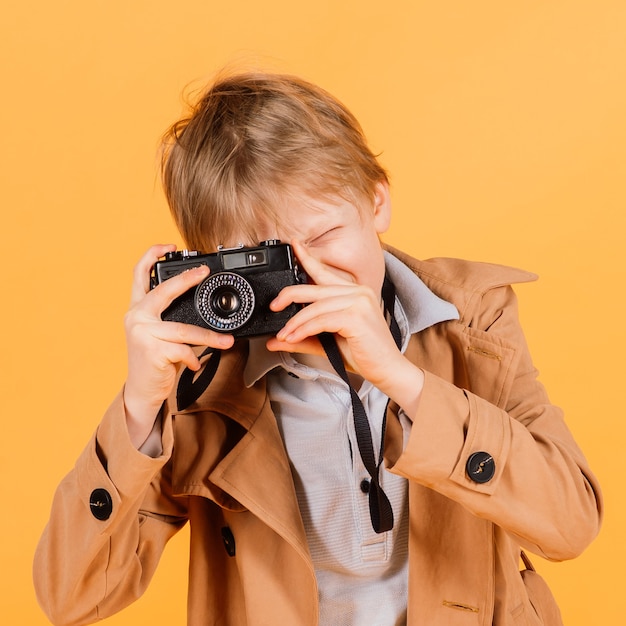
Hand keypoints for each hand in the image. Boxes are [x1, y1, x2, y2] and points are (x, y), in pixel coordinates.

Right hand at [123, 245, 233, 447]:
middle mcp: (136, 317)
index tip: (169, 245)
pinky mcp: (152, 351)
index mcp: (138, 308)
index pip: (139, 274)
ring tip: (226, 340)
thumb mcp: (159, 333)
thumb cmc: (156, 360)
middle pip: (164, 291)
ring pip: (184, 329)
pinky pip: (183, 350)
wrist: (142, 390)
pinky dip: (194, 358)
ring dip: (210, 337)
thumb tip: (205, 308)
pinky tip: (193, 364)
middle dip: (186, 279)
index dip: (152, 255)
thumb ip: (172, 317)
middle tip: (204, 272)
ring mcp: (142, 334)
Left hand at [266, 241, 423, 410]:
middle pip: (315, 288)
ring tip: (284, 335)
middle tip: (274, 306)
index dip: (307, 258)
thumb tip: (275, 341)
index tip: (294, 245)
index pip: (326, 272)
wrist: (388, 370)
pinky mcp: (356, 317)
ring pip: (315, 306)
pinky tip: (294, 338)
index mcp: (355, 292)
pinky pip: (321, 320)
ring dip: (295, 322)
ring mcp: (359, 302)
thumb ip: (303, 338)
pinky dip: (304, 329)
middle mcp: (359, 292)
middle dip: (289, 296)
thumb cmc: (364, 355)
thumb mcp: (328, 343)